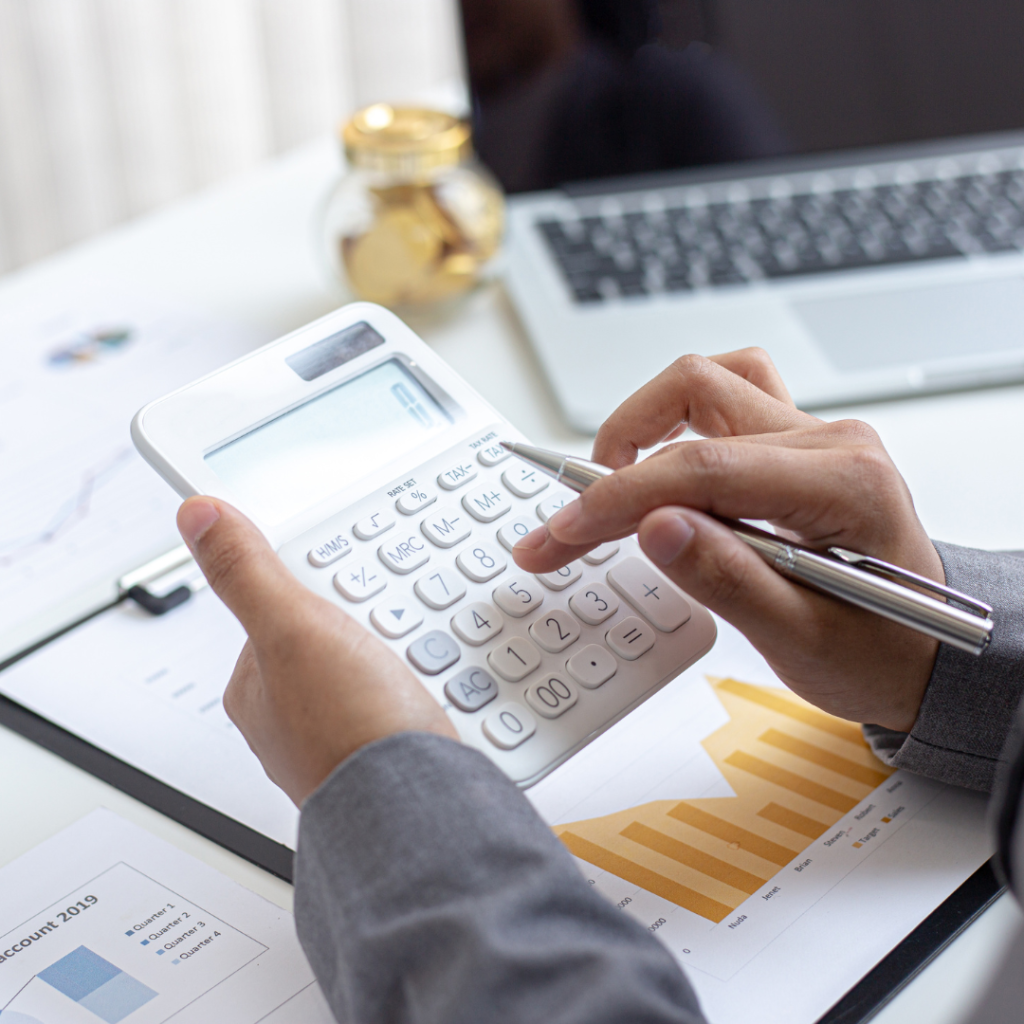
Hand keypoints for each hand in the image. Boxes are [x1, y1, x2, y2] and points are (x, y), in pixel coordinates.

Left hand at [177, 498, 456, 805]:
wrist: (414, 804)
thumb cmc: (346, 730)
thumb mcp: (291, 628)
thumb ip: (247, 572)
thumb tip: (198, 515)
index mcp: (253, 688)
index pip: (279, 608)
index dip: (317, 586)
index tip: (345, 586)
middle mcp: (288, 718)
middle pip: (329, 637)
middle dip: (366, 623)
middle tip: (388, 625)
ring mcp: (337, 737)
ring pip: (370, 669)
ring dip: (399, 656)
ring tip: (415, 657)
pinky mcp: (381, 752)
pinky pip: (400, 700)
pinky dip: (418, 688)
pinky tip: (429, 688)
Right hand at [513, 349, 943, 732]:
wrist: (922, 653)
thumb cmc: (879, 651)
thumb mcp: (802, 641)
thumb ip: (728, 580)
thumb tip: (653, 526)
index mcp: (843, 481)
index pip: (704, 466)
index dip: (620, 498)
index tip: (564, 534)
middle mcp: (828, 440)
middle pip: (695, 402)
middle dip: (613, 465)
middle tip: (569, 526)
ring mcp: (810, 434)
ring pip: (705, 383)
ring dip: (643, 425)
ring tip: (606, 484)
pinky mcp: (789, 445)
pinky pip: (722, 399)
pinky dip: (673, 425)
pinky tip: (654, 466)